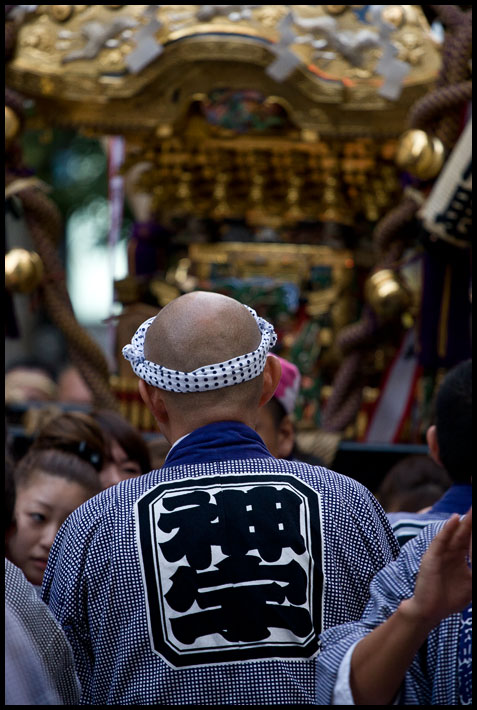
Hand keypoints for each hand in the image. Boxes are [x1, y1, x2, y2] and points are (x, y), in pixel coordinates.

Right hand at [405, 508, 471, 627]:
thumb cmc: (450, 599)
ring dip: (464, 522)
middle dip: (472, 522)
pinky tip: (454, 519)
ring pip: (454, 534)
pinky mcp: (432, 556)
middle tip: (476, 507)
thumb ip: (476, 570)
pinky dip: (447, 530)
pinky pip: (441, 541)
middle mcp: (451, 552)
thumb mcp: (472, 584)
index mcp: (460, 557)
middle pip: (464, 534)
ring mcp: (441, 553)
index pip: (472, 541)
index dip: (476, 531)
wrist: (430, 611)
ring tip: (471, 511)